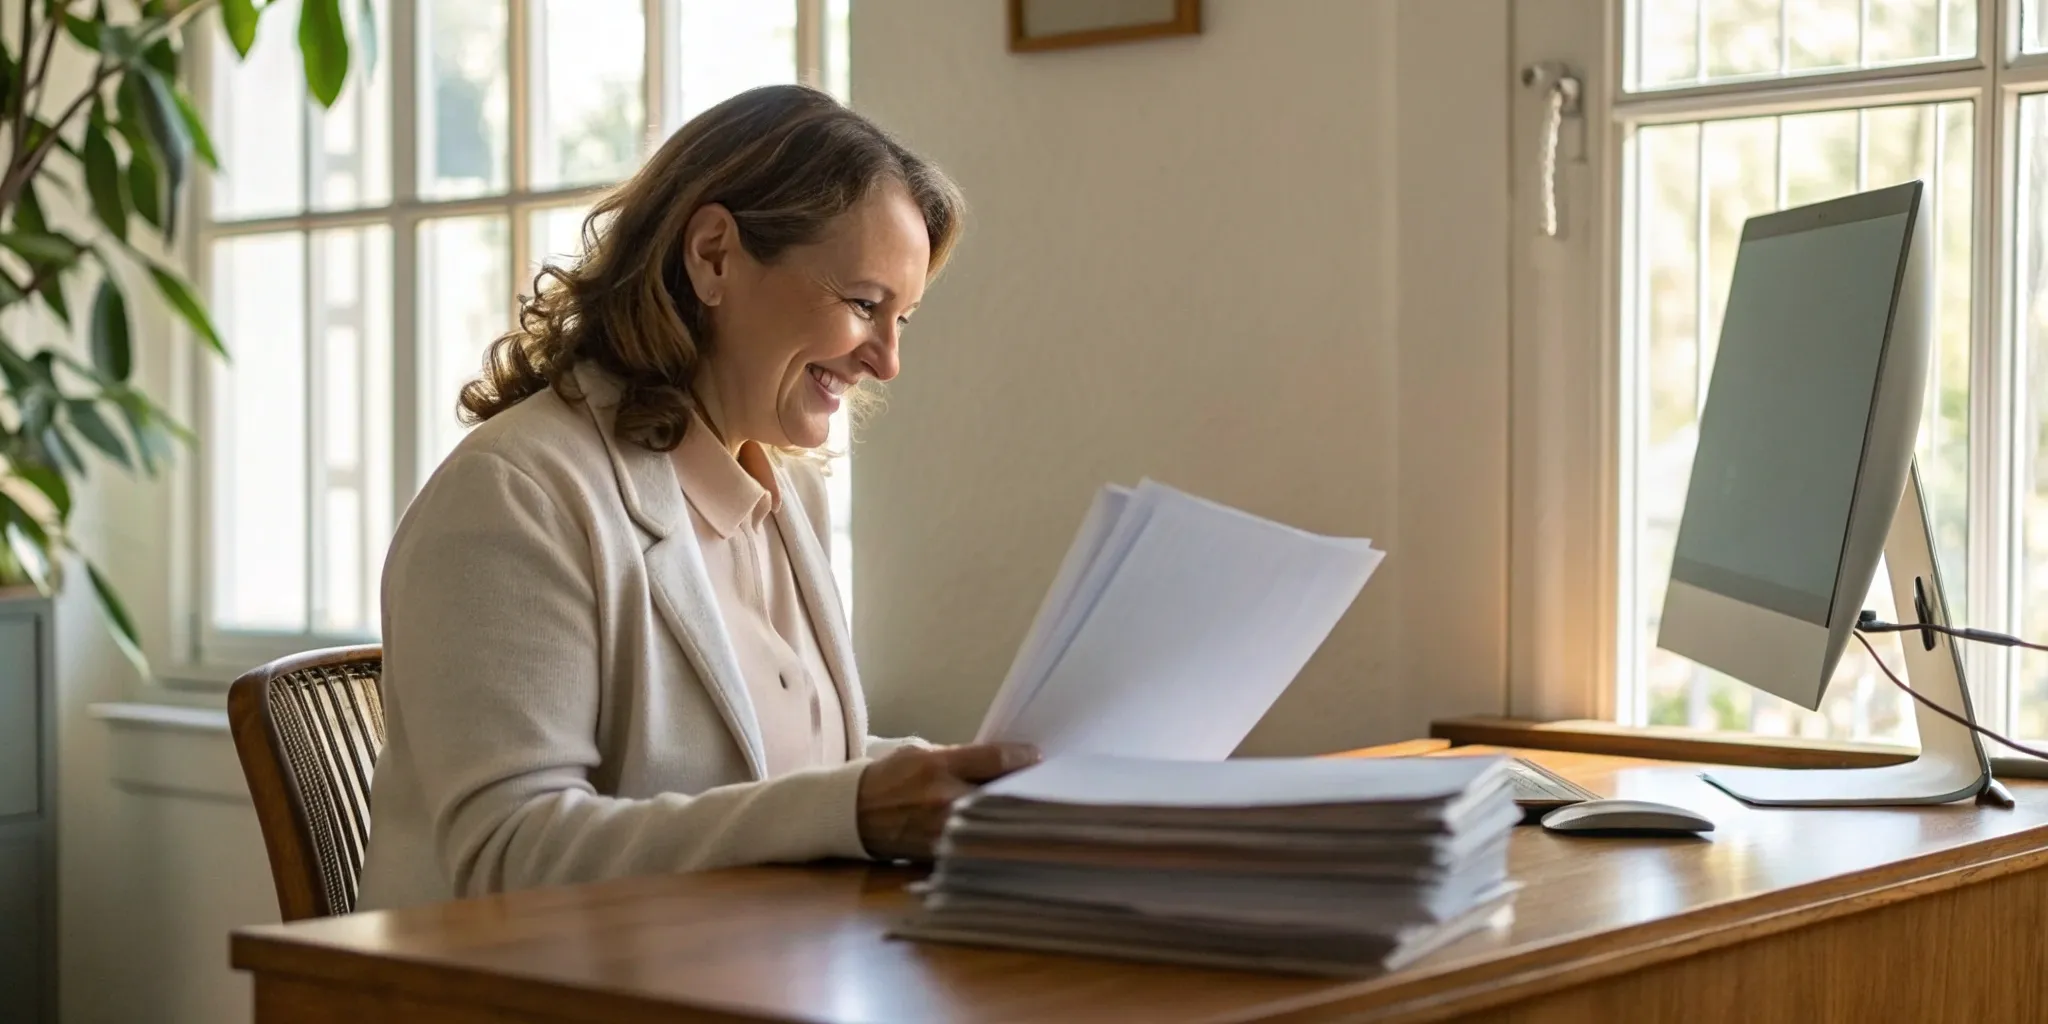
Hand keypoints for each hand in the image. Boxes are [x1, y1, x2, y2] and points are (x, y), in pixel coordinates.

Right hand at [856, 742, 1039, 861]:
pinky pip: (975, 847)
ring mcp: (942, 832)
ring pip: (993, 826)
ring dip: (1012, 819)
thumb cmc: (889, 778)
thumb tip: (1002, 762)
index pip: (995, 760)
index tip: (1038, 758)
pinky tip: (1003, 835)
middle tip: (1046, 787)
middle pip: (1002, 796)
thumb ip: (961, 758)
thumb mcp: (921, 753)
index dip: (1023, 758)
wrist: (850, 813)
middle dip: (1024, 791)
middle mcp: (943, 799)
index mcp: (938, 767)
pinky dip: (990, 840)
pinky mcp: (939, 855)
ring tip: (1031, 812)